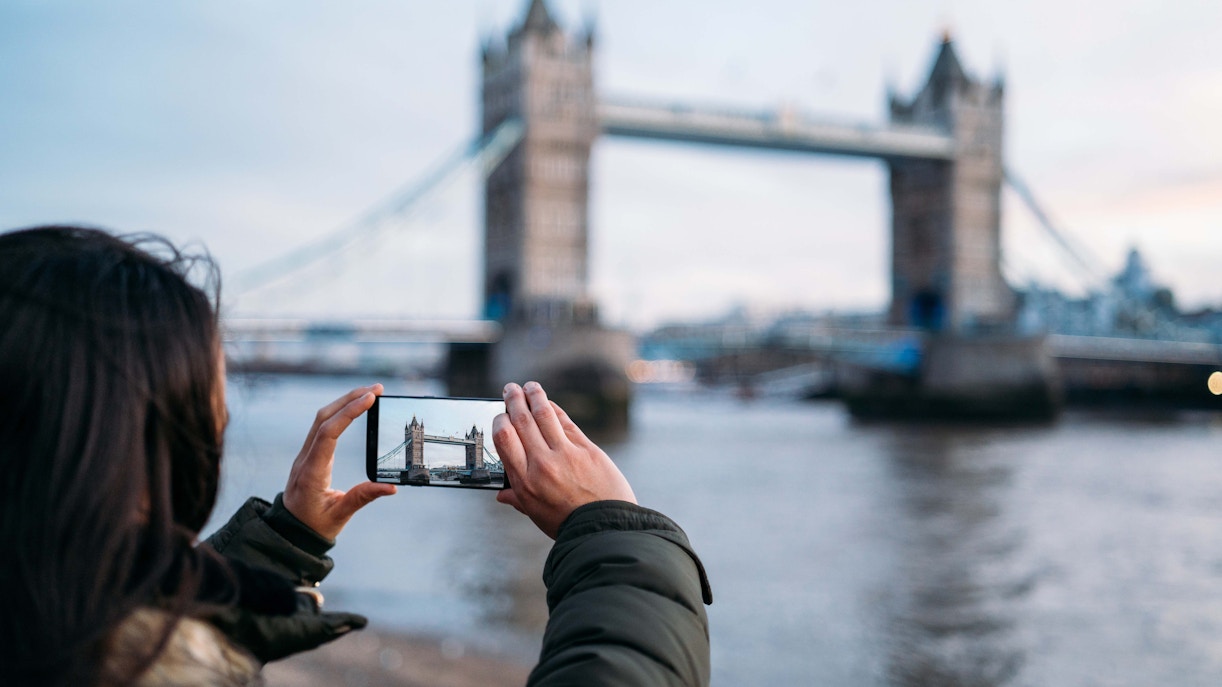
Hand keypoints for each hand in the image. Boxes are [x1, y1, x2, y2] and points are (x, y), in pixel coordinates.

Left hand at [282, 384, 396, 539]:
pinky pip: (323, 426)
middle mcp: (306, 458)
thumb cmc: (313, 525)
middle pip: (324, 418)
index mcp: (312, 472)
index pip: (328, 433)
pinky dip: (340, 412)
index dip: (349, 413)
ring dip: (345, 402)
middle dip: (350, 399)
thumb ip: (362, 498)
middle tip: (377, 389)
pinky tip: (354, 407)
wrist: (288, 531)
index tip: (370, 399)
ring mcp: (306, 454)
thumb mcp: (339, 516)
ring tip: (370, 393)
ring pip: (322, 418)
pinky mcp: (310, 454)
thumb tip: (391, 487)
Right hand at [494, 381, 635, 538]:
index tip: (500, 414)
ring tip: (529, 386)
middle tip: (510, 389)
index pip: (504, 439)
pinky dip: (557, 410)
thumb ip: (517, 499)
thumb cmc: (568, 524)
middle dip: (514, 400)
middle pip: (522, 421)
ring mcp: (566, 454)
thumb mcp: (536, 514)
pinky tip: (551, 403)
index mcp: (525, 481)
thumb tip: (501, 494)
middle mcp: (542, 464)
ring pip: (545, 414)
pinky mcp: (587, 450)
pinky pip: (567, 423)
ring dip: (535, 396)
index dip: (500, 420)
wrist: (605, 528)